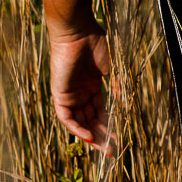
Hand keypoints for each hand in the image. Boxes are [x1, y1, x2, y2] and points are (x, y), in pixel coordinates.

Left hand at [47, 25, 113, 152]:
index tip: (119, 140)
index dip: (109, 126)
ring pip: (79, 121)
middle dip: (101, 135)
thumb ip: (117, 87)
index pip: (100, 111)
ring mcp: (70, 93)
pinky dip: (76, 128)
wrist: (77, 31)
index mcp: (92, 85)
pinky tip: (88, 136)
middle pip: (90, 120)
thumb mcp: (112, 68)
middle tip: (112, 150)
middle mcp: (80, 92)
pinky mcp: (60, 93)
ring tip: (103, 148)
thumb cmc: (95, 43)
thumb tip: (122, 106)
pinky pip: (66, 117)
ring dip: (91, 135)